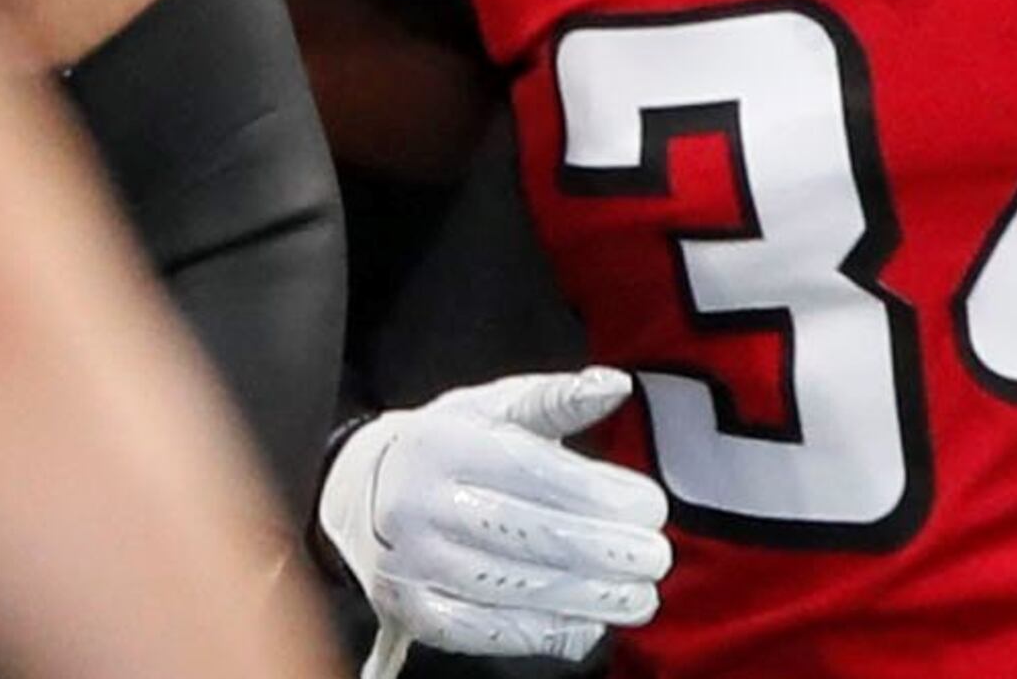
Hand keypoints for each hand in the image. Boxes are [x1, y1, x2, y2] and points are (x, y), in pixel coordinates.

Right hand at [318, 366, 673, 661]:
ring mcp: (411, 564)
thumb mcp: (494, 406)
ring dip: (586, 598)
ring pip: (511, 586)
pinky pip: (481, 630)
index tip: (653, 509)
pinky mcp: (410, 609)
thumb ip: (557, 399)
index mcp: (445, 446)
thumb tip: (616, 385)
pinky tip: (586, 627)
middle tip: (658, 559)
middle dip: (605, 552)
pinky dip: (540, 632)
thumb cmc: (449, 442)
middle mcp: (419, 506)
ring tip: (639, 597)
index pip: (535, 473)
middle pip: (528, 535)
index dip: (600, 495)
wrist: (358, 492)